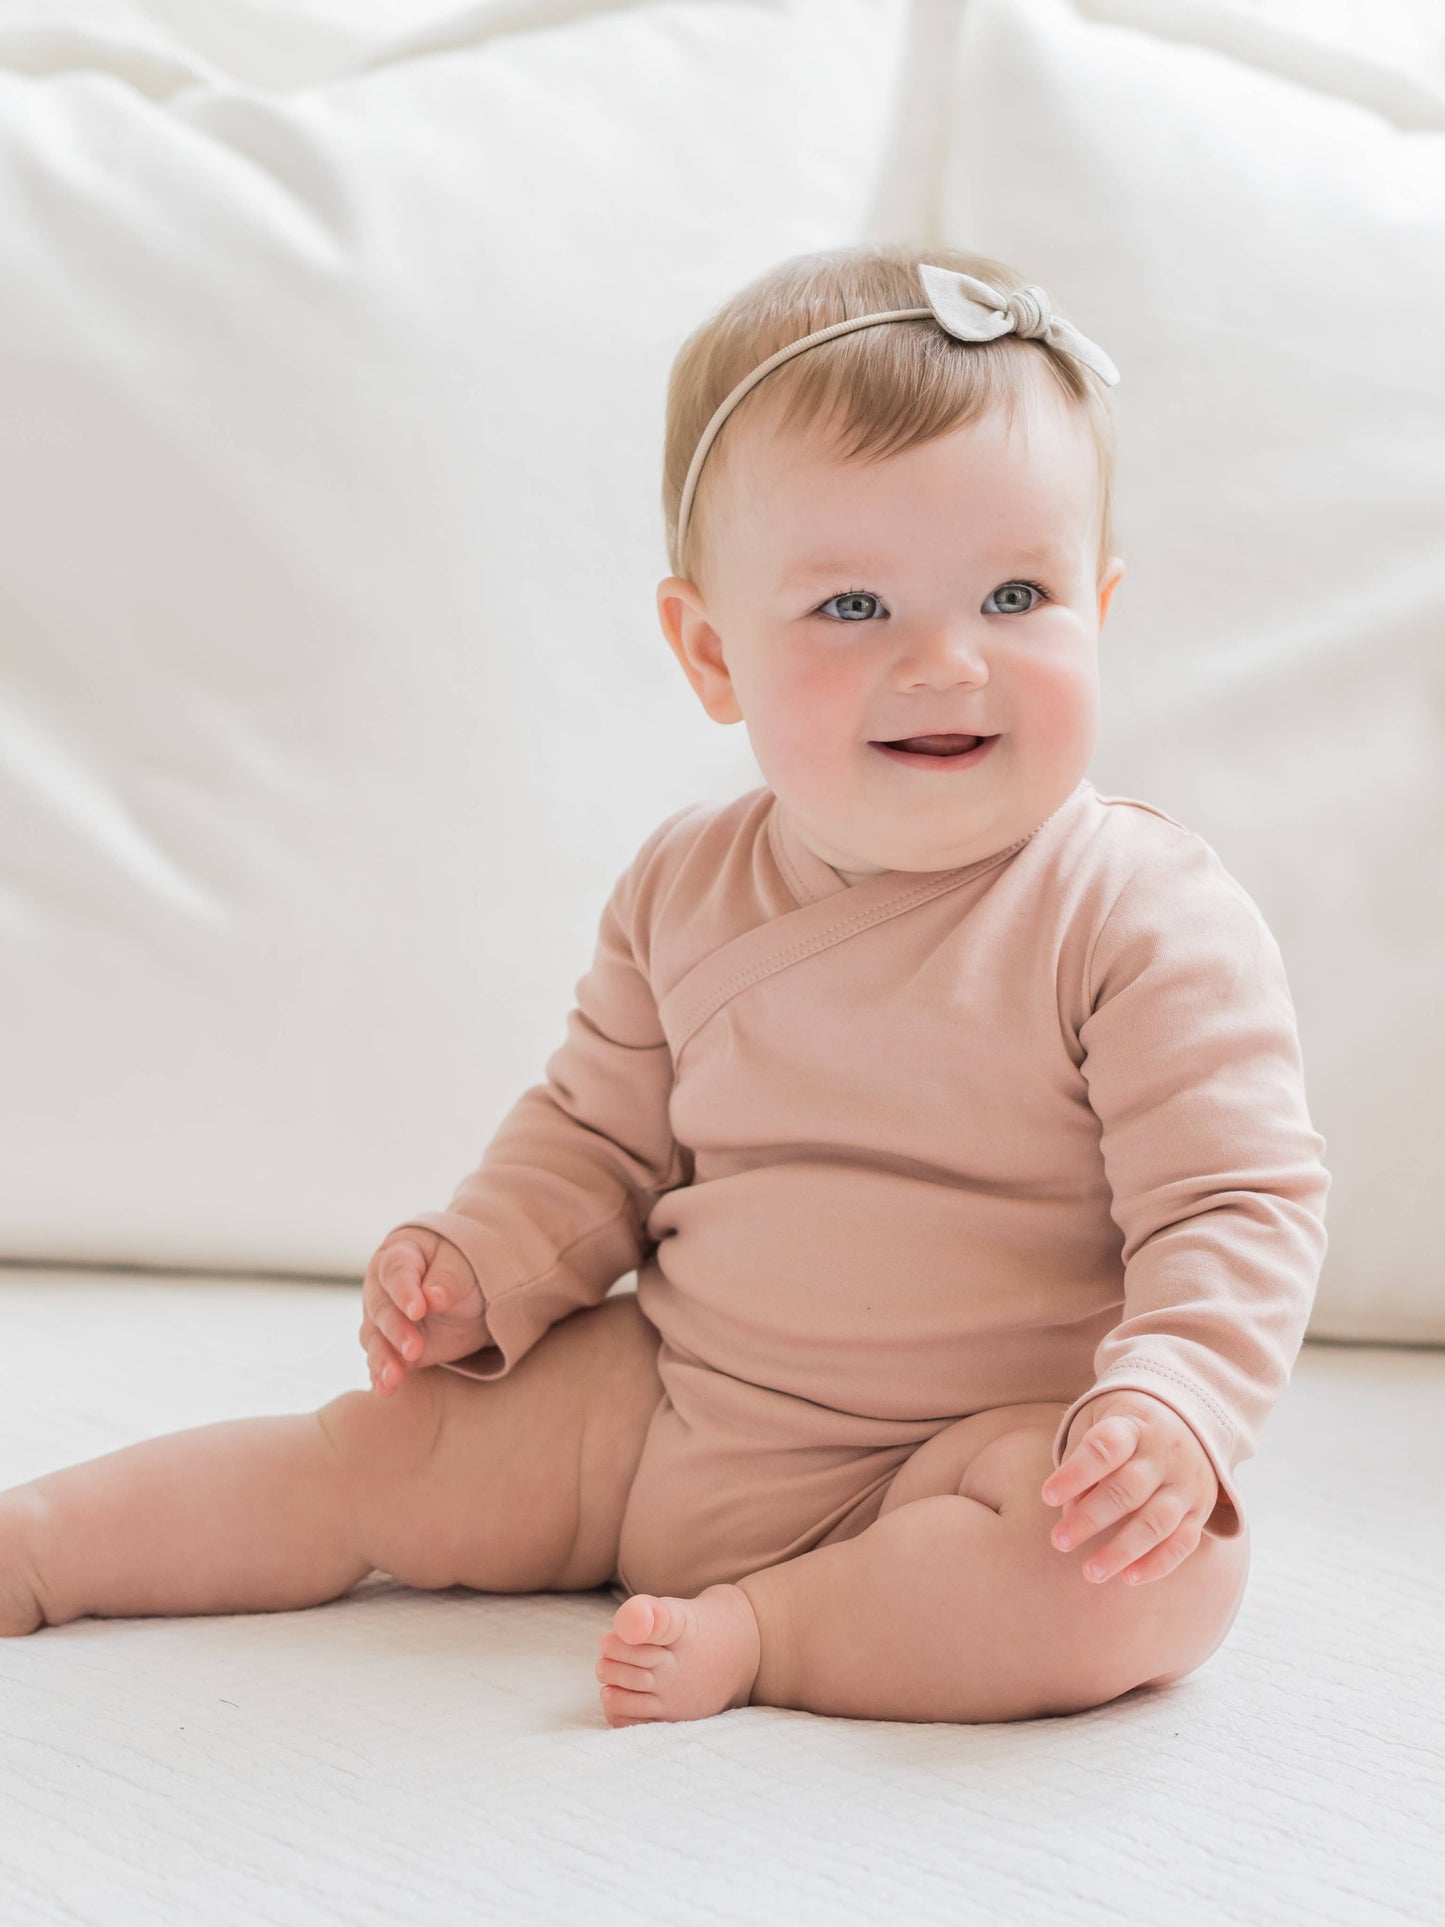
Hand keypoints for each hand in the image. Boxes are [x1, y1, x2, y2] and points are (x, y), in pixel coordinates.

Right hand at [359, 1228, 489, 1394]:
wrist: (473, 1296)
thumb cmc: (466, 1271)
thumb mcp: (465, 1269)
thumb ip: (448, 1280)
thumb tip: (434, 1296)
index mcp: (400, 1255)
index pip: (396, 1271)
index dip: (404, 1291)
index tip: (418, 1310)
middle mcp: (383, 1287)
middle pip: (381, 1307)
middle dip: (395, 1330)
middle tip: (413, 1349)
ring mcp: (384, 1319)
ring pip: (375, 1338)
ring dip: (383, 1358)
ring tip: (393, 1378)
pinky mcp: (391, 1347)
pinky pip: (381, 1361)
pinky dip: (381, 1375)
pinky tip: (385, 1389)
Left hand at [1038, 1388, 1219, 1586]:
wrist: (1189, 1419)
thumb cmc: (1126, 1428)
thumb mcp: (1099, 1423)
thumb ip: (1081, 1463)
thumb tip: (1070, 1513)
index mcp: (1134, 1425)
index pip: (1104, 1448)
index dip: (1076, 1474)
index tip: (1048, 1497)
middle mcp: (1165, 1453)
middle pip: (1128, 1489)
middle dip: (1091, 1518)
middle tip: (1059, 1542)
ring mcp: (1186, 1482)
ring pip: (1157, 1521)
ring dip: (1122, 1550)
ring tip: (1091, 1572)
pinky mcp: (1200, 1509)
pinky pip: (1183, 1541)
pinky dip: (1158, 1563)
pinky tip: (1129, 1578)